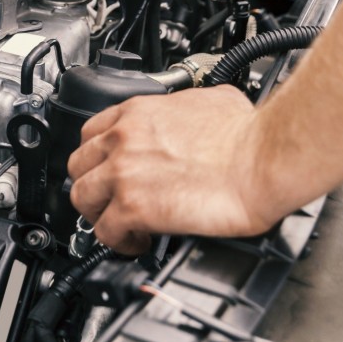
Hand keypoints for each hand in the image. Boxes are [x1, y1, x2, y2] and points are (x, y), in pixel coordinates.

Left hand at [67, 87, 282, 254]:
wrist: (263, 159)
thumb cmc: (248, 134)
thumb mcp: (212, 100)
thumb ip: (187, 108)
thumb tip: (199, 114)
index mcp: (138, 113)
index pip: (92, 133)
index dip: (99, 156)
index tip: (108, 169)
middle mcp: (123, 140)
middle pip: (78, 166)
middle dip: (93, 185)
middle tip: (111, 200)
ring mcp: (124, 173)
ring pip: (82, 198)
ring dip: (99, 215)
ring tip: (121, 225)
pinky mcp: (134, 207)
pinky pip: (105, 232)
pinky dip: (119, 241)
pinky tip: (139, 242)